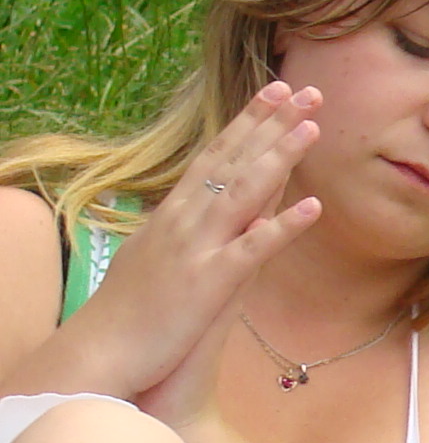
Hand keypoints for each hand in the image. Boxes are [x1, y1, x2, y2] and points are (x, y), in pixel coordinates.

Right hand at [72, 85, 323, 397]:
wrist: (100, 353)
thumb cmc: (130, 313)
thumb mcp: (159, 260)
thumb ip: (187, 235)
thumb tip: (208, 215)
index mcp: (173, 215)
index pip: (216, 157)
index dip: (247, 124)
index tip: (274, 93)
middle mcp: (184, 221)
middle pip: (234, 161)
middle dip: (270, 123)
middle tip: (306, 89)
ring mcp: (197, 248)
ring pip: (245, 192)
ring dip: (280, 156)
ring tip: (313, 125)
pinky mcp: (210, 282)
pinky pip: (253, 249)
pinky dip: (283, 226)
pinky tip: (314, 207)